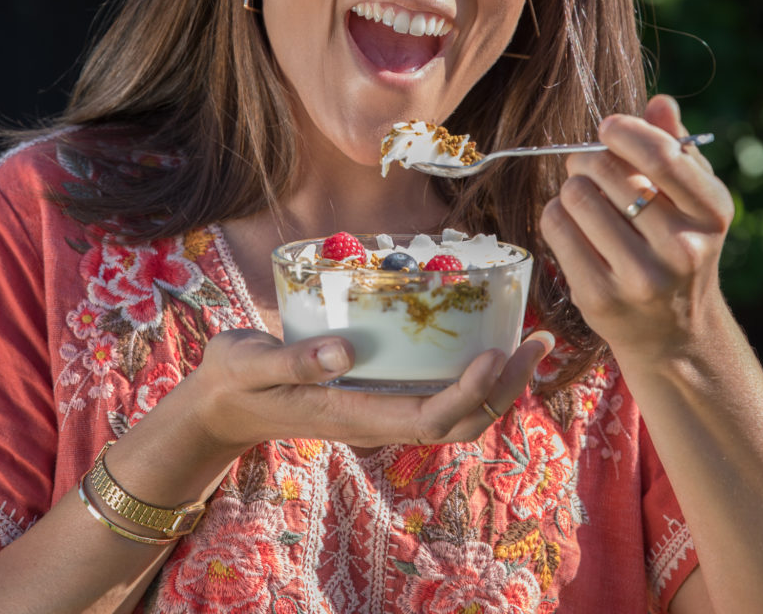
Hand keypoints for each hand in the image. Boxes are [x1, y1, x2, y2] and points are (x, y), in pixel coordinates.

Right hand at [181, 327, 553, 453]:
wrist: (224, 407)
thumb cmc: (234, 381)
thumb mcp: (250, 364)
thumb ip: (292, 360)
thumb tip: (344, 352)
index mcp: (353, 416)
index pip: (427, 418)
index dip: (469, 392)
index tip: (496, 353)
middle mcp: (377, 420)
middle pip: (459, 421)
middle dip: (505, 387)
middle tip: (538, 340)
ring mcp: (381, 412)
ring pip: (456, 413)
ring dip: (499, 384)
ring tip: (528, 341)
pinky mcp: (380, 396)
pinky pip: (439, 395)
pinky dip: (473, 376)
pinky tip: (484, 342)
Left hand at [539, 94, 734, 361]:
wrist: (674, 334)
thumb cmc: (678, 247)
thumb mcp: (692, 201)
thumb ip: (676, 149)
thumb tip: (660, 103)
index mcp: (711, 214)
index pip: (663, 156)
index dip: (625, 131)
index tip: (608, 127)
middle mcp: (682, 248)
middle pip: (606, 170)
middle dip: (588, 159)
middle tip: (588, 166)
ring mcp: (640, 277)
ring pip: (576, 196)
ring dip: (571, 188)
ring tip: (584, 200)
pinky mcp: (599, 297)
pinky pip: (555, 227)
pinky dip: (556, 216)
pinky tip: (573, 226)